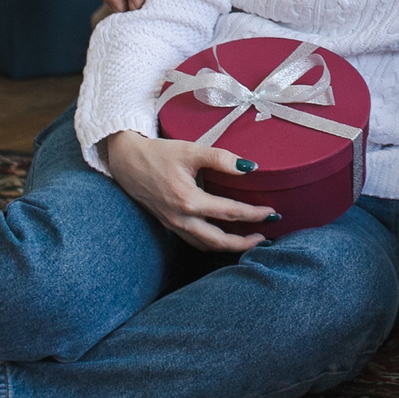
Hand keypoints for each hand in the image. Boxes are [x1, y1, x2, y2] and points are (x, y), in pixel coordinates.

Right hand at [101, 131, 275, 251]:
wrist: (126, 161)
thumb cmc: (158, 154)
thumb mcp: (190, 150)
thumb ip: (220, 158)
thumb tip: (248, 167)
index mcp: (188, 200)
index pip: (229, 212)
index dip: (254, 214)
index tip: (272, 213)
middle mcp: (181, 218)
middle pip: (219, 241)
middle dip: (244, 243)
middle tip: (265, 237)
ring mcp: (173, 224)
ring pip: (205, 245)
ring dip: (228, 247)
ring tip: (248, 241)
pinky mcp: (169, 224)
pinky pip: (194, 242)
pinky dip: (212, 244)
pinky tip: (222, 238)